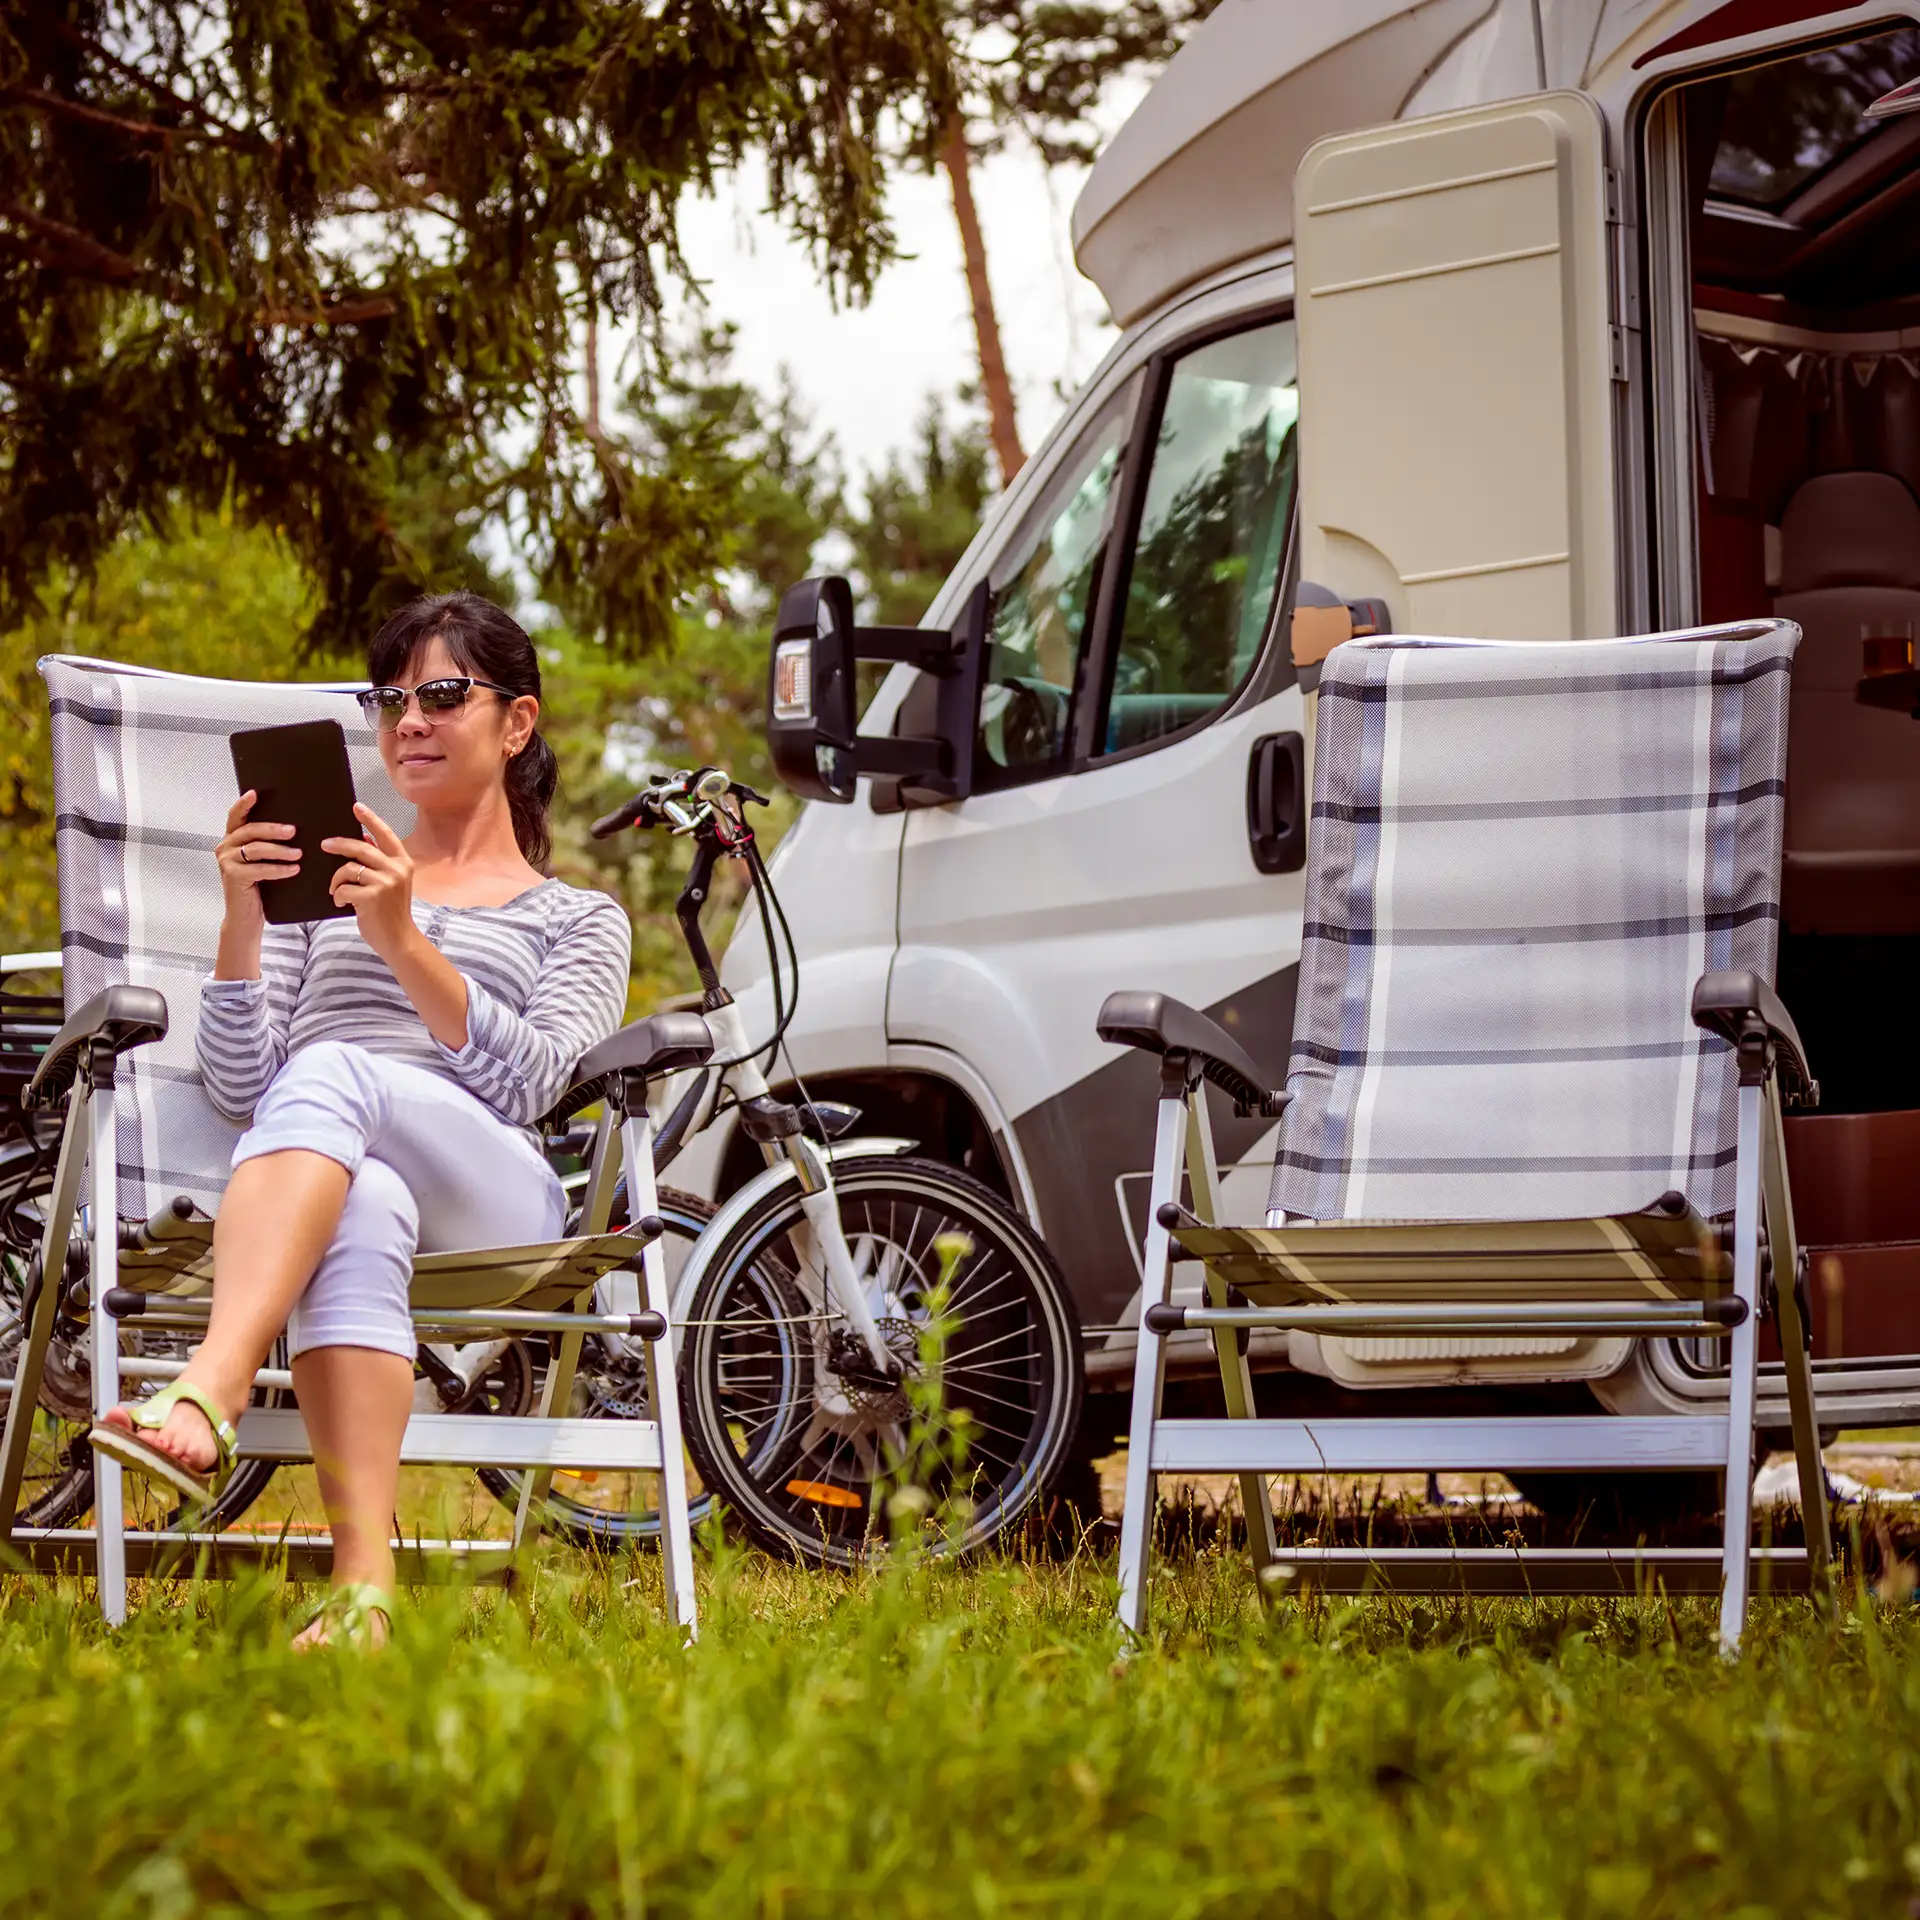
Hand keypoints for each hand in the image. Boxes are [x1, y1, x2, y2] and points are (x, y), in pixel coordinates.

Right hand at [215, 791, 300, 933]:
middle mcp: (225, 847)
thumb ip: (268, 845)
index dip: (244, 804)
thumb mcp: (263, 862)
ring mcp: (227, 862)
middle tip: (293, 831)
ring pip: (255, 849)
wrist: (247, 917)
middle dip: (273, 829)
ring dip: (280, 850)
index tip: (255, 793)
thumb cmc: (259, 887)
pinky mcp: (233, 876)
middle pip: (250, 831)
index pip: (236, 816)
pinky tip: (294, 870)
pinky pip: (259, 868)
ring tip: (298, 853)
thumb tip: (295, 828)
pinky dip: (278, 869)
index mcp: (232, 839)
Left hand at [324, 804, 416, 963]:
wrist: (398, 939)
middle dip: (339, 845)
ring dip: (336, 880)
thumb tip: (361, 841)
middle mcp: (396, 869)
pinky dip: (338, 896)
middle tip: (324, 845)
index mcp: (403, 863)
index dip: (370, 819)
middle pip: (360, 847)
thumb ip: (379, 864)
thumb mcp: (391, 883)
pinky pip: (343, 888)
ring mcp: (385, 883)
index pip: (385, 835)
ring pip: (348, 868)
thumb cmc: (391, 912)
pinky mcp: (371, 897)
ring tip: (336, 891)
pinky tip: (342, 903)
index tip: (356, 806)